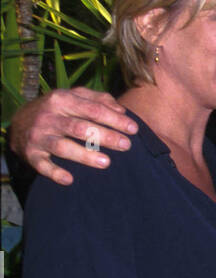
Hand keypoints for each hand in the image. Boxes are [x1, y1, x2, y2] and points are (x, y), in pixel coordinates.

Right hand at [9, 88, 137, 185]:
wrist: (19, 123)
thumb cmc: (56, 111)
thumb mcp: (72, 97)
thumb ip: (97, 100)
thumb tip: (121, 109)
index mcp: (62, 100)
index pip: (93, 109)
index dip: (114, 119)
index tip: (133, 129)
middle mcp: (50, 117)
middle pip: (80, 127)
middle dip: (105, 136)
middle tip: (126, 146)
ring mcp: (39, 136)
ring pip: (63, 147)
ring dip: (84, 155)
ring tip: (106, 162)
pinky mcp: (32, 154)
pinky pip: (43, 165)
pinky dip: (55, 173)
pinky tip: (69, 180)